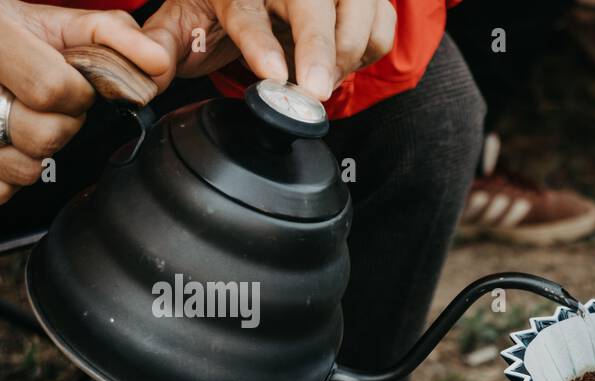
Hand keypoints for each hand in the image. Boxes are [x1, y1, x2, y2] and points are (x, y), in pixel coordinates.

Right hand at [0, 0, 168, 204]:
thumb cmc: (21, 39)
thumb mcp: (64, 25)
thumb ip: (113, 36)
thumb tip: (158, 61)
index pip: (50, 89)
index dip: (76, 94)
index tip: (75, 86)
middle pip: (43, 135)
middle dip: (65, 125)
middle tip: (54, 106)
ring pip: (24, 167)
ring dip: (42, 152)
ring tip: (32, 121)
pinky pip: (4, 189)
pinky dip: (17, 172)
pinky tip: (14, 144)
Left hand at [143, 0, 396, 101]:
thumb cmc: (227, 2)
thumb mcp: (184, 15)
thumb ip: (163, 42)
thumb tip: (147, 68)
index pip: (247, 13)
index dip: (261, 44)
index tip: (273, 74)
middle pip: (312, 9)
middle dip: (319, 52)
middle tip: (315, 93)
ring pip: (357, 15)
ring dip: (344, 57)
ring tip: (322, 79)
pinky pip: (381, 28)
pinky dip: (367, 52)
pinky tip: (343, 63)